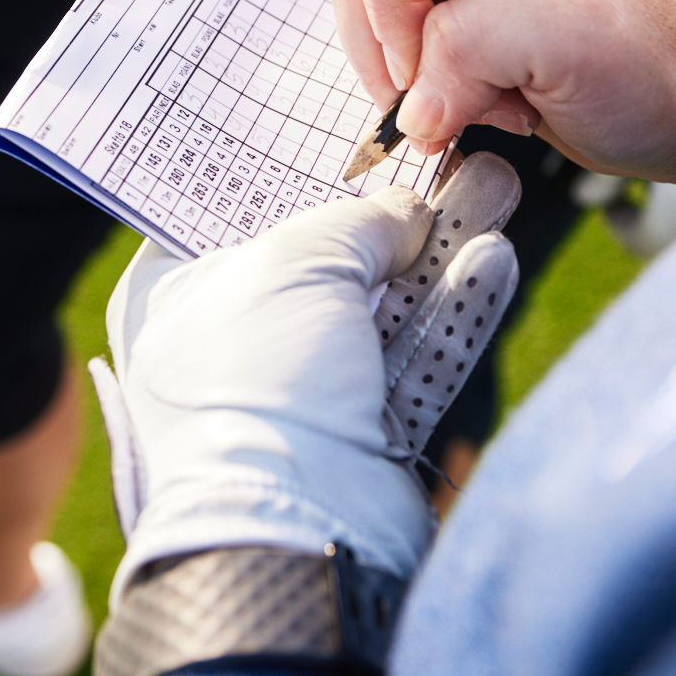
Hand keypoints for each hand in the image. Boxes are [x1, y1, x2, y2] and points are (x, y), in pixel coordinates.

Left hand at [87, 158, 521, 603]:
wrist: (293, 533)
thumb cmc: (260, 381)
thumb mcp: (296, 263)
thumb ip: (355, 222)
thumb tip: (402, 211)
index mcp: (175, 301)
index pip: (238, 221)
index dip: (299, 179)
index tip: (357, 142)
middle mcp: (232, 347)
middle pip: (328, 263)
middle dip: (398, 217)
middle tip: (455, 163)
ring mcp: (301, 398)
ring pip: (383, 311)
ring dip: (442, 255)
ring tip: (500, 189)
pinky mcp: (363, 440)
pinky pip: (414, 364)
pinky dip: (453, 317)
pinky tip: (494, 261)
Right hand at [327, 0, 675, 185]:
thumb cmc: (659, 68)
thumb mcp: (585, 44)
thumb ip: (478, 49)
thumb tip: (409, 105)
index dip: (395, 5)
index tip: (433, 75)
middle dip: (396, 43)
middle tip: (459, 95)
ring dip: (407, 70)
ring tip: (481, 96)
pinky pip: (382, 32)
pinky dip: (416, 84)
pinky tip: (477, 96)